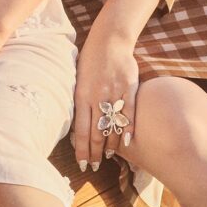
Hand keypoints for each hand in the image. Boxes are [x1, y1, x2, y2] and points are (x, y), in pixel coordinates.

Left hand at [73, 23, 138, 172]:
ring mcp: (114, 92)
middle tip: (94, 167)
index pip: (81, 130)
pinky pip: (130, 111)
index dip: (82, 149)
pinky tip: (127, 141)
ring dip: (110, 144)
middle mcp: (97, 97)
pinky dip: (128, 128)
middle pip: (96, 132)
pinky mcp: (129, 87)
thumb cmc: (90, 60)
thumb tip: (76, 126)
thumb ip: (79, 102)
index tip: (82, 164)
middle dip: (94, 152)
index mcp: (81, 95)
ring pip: (112, 125)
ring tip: (108, 157)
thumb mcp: (78, 80)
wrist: (109, 40)